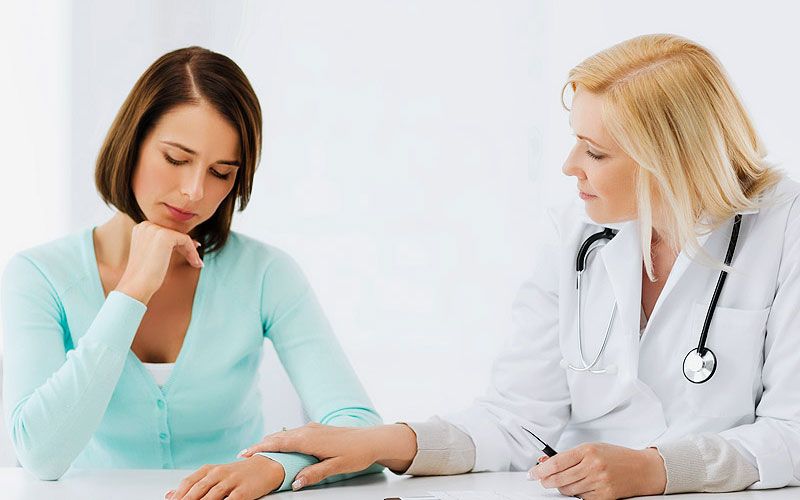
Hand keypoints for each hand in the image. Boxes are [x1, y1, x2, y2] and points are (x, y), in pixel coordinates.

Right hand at [114, 221, 203, 303]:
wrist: (137, 285)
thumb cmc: (144, 275)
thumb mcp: (153, 255)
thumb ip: (164, 245)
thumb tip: (189, 241)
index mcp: (141, 228)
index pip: (166, 233)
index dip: (179, 244)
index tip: (190, 253)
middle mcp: (146, 225)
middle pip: (175, 234)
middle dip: (187, 247)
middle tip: (196, 261)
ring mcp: (155, 229)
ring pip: (182, 237)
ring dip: (191, 251)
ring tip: (197, 264)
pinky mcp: (165, 236)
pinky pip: (186, 240)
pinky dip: (192, 252)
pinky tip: (195, 263)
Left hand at [165, 455, 283, 499]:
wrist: (265, 467)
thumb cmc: (238, 474)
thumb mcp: (214, 476)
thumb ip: (193, 485)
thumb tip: (169, 495)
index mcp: (209, 470)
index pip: (188, 483)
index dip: (178, 495)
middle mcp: (219, 473)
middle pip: (197, 490)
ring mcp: (231, 481)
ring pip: (211, 495)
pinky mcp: (243, 491)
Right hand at [239, 422, 416, 489]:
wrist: (373, 439)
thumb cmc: (357, 453)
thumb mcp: (336, 466)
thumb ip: (314, 474)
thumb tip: (295, 483)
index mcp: (309, 439)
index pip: (278, 442)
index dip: (260, 448)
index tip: (244, 454)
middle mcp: (309, 430)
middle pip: (278, 437)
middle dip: (261, 445)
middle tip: (244, 456)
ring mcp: (313, 428)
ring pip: (286, 434)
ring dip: (271, 442)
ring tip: (258, 453)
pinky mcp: (318, 429)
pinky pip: (294, 434)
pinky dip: (283, 440)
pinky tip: (281, 447)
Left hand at [528, 442, 665, 499]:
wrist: (642, 469)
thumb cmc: (615, 457)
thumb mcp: (591, 449)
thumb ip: (568, 456)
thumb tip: (544, 462)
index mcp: (588, 450)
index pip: (556, 462)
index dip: (540, 470)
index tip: (532, 474)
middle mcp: (593, 466)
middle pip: (559, 479)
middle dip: (547, 481)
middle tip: (542, 480)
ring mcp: (599, 482)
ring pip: (568, 490)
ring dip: (563, 488)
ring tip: (569, 480)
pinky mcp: (605, 496)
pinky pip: (582, 499)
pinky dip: (578, 494)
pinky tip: (582, 486)